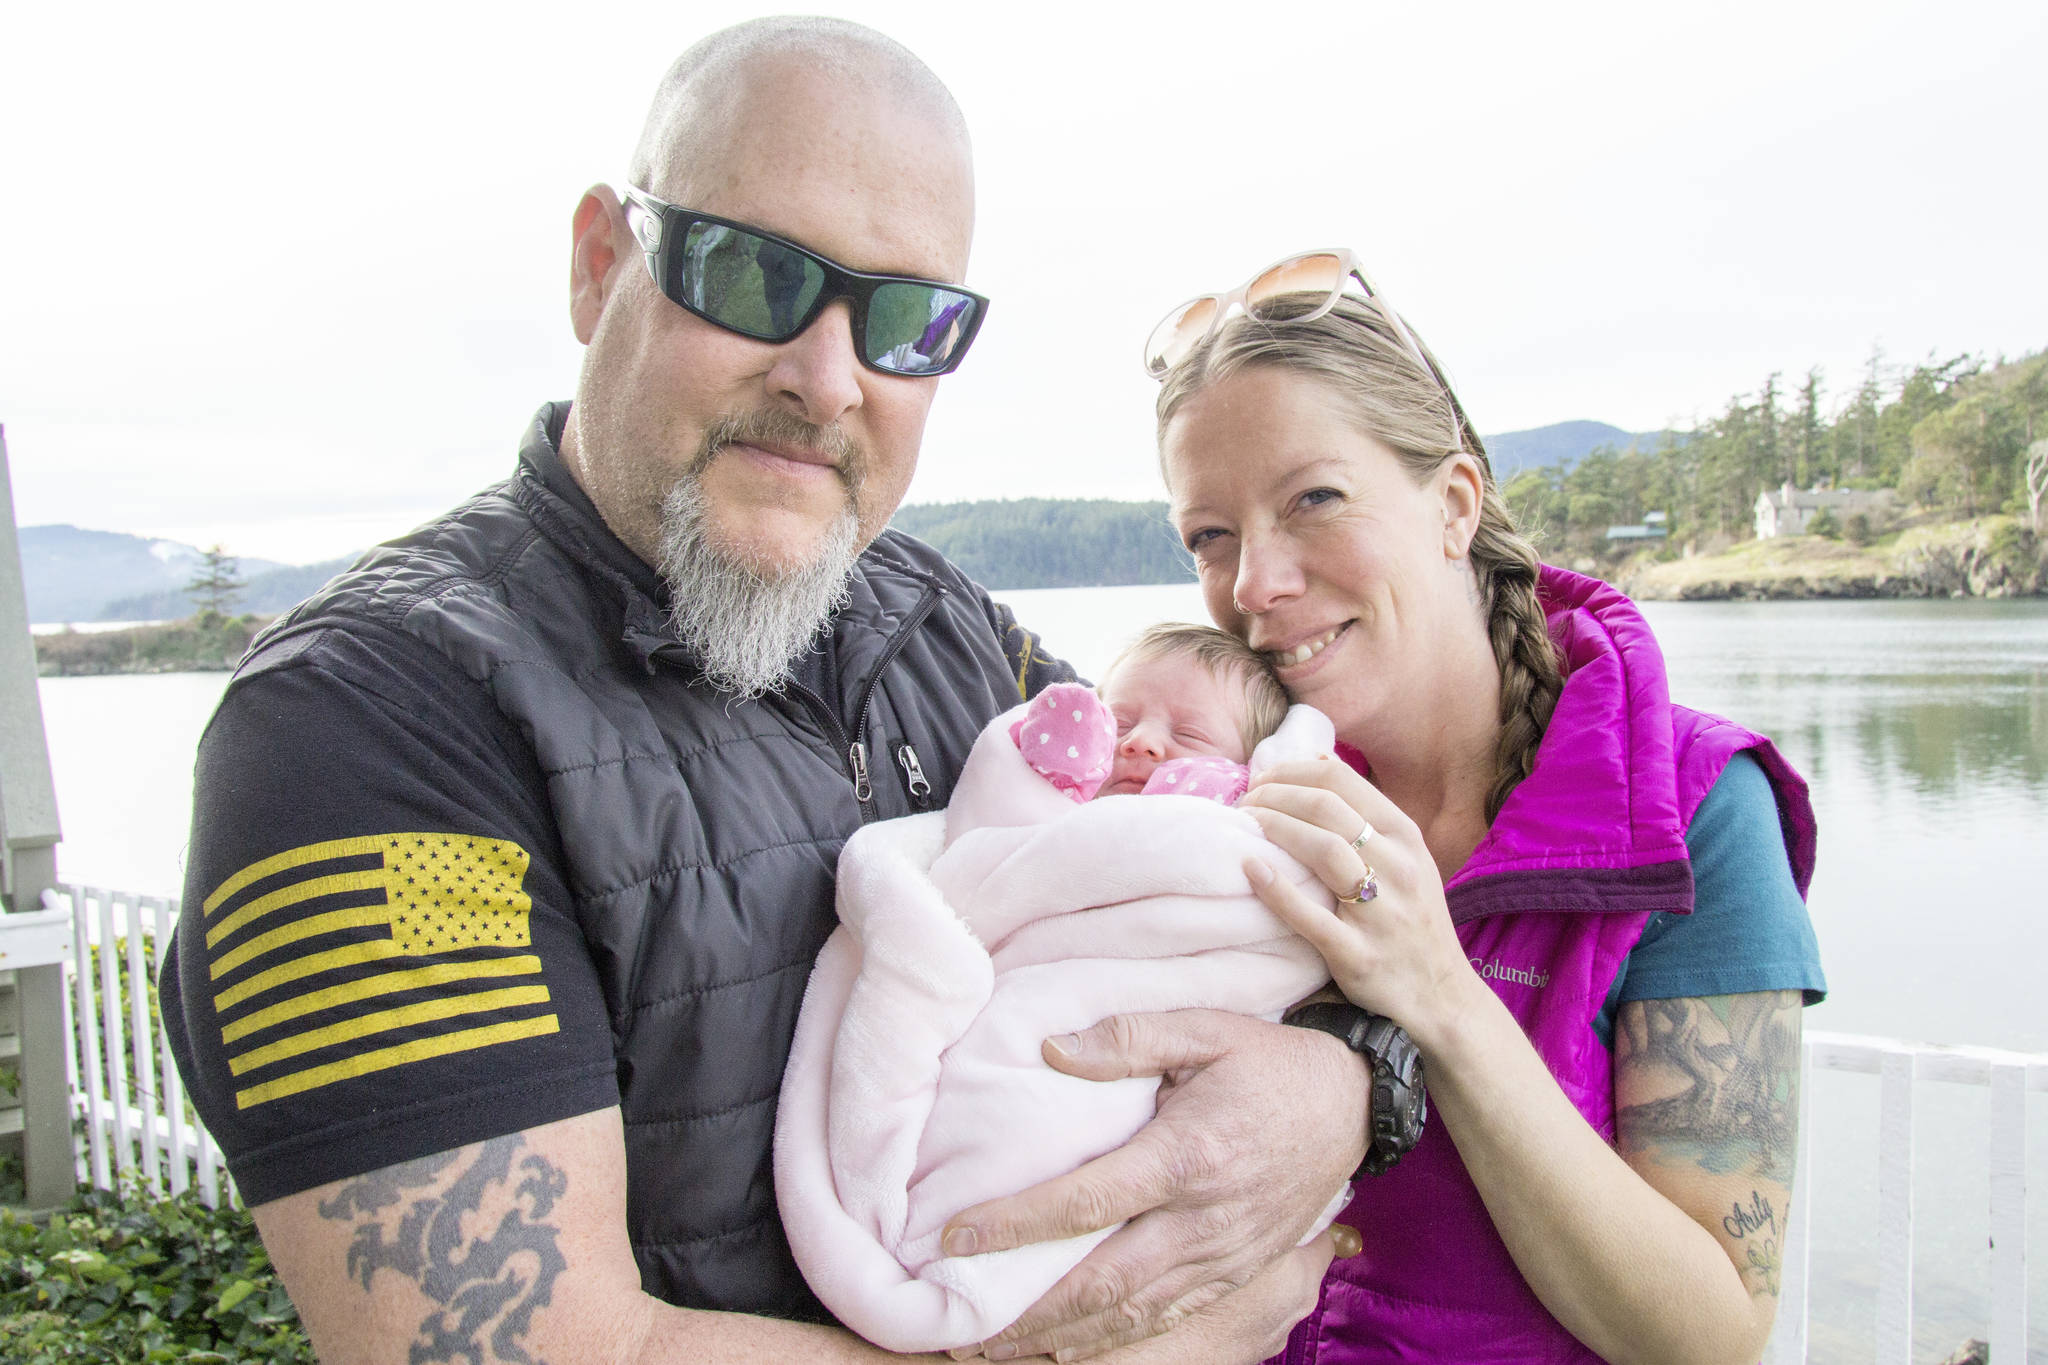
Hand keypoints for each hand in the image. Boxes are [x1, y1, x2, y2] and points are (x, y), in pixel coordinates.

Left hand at [941, 1009, 1366, 1359]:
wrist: (1353, 1104)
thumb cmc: (1270, 1061)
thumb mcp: (1205, 1027)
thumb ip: (1127, 1038)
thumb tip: (1051, 1050)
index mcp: (1186, 1155)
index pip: (1086, 1202)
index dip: (1016, 1225)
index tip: (956, 1239)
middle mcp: (1203, 1219)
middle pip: (1102, 1281)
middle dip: (1027, 1310)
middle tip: (957, 1324)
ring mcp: (1223, 1254)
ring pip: (1132, 1312)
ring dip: (1061, 1336)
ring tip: (995, 1347)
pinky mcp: (1236, 1272)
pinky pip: (1168, 1317)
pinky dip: (1113, 1340)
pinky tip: (1068, 1347)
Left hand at [1237, 758, 1473, 1039]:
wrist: (1441, 996)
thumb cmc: (1412, 919)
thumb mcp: (1407, 857)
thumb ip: (1367, 814)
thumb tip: (1318, 760)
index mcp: (1406, 837)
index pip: (1341, 782)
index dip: (1291, 772)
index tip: (1261, 780)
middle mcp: (1398, 867)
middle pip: (1326, 809)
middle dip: (1274, 797)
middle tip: (1243, 806)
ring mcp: (1380, 912)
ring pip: (1322, 850)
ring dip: (1274, 829)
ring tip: (1243, 827)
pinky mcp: (1358, 954)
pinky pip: (1310, 916)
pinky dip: (1276, 889)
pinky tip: (1250, 869)